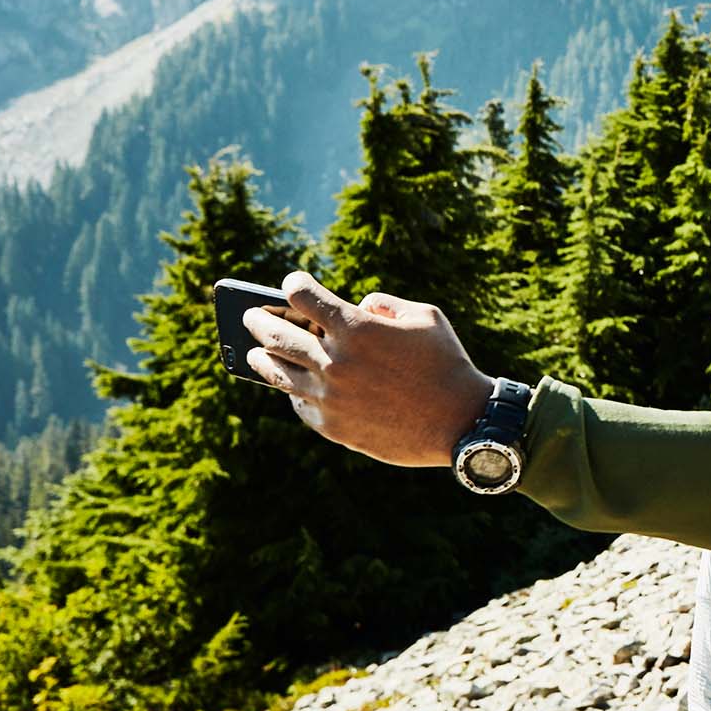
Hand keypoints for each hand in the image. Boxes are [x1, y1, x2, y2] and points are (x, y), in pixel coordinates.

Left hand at [242, 271, 496, 467]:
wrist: (460, 422)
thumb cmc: (446, 363)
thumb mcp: (425, 317)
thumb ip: (384, 304)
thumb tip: (358, 308)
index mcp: (356, 327)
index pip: (303, 295)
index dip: (294, 284)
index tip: (292, 285)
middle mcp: (334, 361)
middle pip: (275, 334)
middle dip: (257, 320)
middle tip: (250, 317)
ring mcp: (329, 396)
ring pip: (277, 373)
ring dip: (262, 359)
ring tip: (256, 354)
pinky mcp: (332, 426)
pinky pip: (300, 405)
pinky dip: (294, 393)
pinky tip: (292, 387)